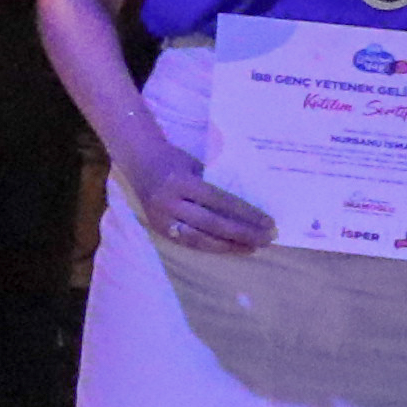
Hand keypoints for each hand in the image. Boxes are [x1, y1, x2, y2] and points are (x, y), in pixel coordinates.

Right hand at [114, 145, 280, 256]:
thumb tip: (242, 208)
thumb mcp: (194, 165)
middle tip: (268, 238)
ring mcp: (161, 218)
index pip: (219, 202)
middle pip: (212, 223)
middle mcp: (169, 203)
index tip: (268, 222)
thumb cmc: (172, 158)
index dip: (245, 214)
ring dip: (229, 245)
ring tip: (253, 248)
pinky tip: (230, 248)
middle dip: (242, 233)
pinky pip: (188, 242)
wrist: (137, 160)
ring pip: (200, 238)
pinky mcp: (158, 228)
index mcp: (180, 182)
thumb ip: (211, 186)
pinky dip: (211, 247)